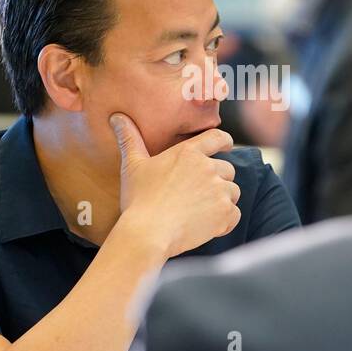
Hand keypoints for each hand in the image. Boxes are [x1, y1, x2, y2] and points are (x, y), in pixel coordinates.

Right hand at [110, 112, 240, 257]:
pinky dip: (225, 221)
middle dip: (218, 180)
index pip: (217, 137)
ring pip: (232, 192)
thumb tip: (117, 117)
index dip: (224, 141)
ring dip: (222, 200)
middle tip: (200, 194)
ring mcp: (219, 191)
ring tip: (200, 212)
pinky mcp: (224, 213)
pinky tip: (207, 227)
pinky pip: (234, 215)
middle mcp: (208, 168)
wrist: (147, 233)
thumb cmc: (139, 199)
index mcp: (189, 153)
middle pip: (227, 169)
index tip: (226, 146)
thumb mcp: (132, 166)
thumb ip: (129, 139)